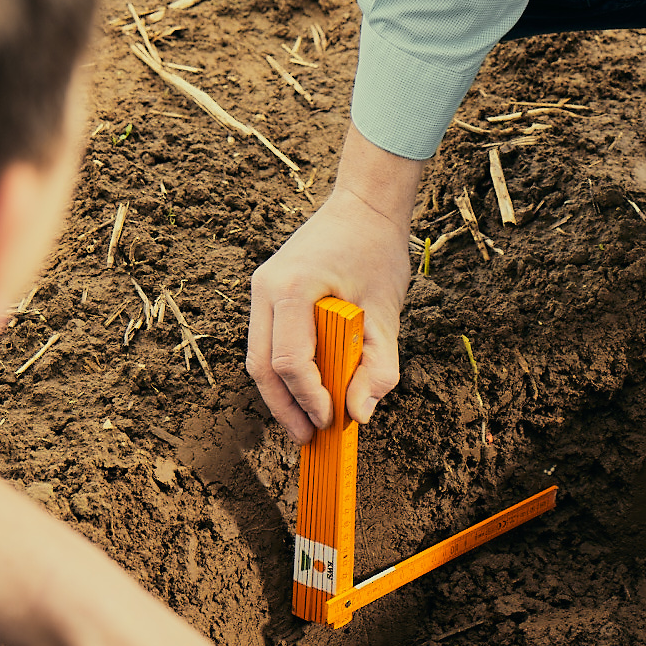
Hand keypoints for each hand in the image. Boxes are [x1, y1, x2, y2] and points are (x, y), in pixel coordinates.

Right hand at [247, 126, 423, 441]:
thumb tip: (361, 415)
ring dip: (280, 393)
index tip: (332, 421)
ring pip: (259, 356)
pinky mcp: (267, 291)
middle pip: (262, 365)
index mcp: (292, 288)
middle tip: (308, 440)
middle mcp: (266, 288)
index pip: (290, 360)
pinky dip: (282, 370)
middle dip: (284, 407)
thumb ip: (378, 365)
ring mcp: (261, 288)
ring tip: (305, 423)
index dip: (309, 398)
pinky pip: (267, 340)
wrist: (364, 206)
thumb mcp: (386, 312)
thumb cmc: (378, 252)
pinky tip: (304, 391)